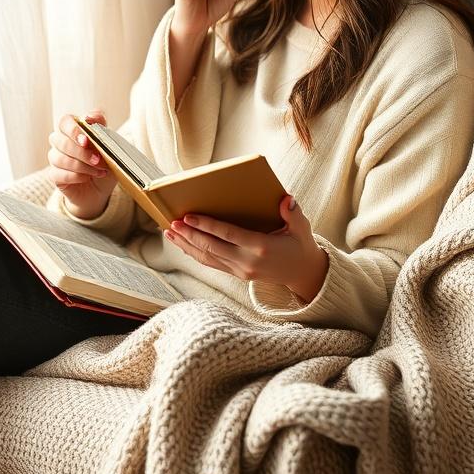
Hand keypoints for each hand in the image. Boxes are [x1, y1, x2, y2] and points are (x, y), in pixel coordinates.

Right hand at [47, 109, 117, 218]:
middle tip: (98, 160)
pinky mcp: (54, 175)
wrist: (101, 188)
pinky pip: (59, 174)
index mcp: (73, 129)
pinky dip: (76, 177)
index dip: (73, 130)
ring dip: (82, 166)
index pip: (65, 122)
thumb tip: (89, 117)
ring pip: (59, 158)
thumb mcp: (109, 144)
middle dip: (81, 152)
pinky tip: (87, 178)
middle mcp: (60, 141)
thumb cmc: (104, 162)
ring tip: (98, 171)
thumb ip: (100, 126)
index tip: (86, 140)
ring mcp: (55, 158)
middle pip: (61, 141)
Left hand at [164, 194, 328, 303]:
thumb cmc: (300, 244)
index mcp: (261, 248)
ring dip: (187, 245)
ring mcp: (240, 271)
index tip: (189, 217)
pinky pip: (211, 263)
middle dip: (190, 235)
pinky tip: (183, 244)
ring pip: (207, 257)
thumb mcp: (301, 228)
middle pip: (212, 247)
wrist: (303, 273)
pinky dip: (195, 253)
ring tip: (170, 232)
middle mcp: (248, 262)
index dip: (207, 226)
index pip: (228, 235)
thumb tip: (286, 199)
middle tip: (173, 222)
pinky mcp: (237, 274)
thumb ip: (293, 213)